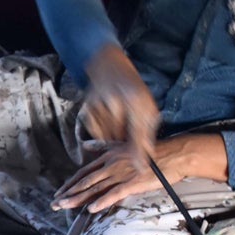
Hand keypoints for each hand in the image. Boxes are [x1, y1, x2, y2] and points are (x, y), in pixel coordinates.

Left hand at [52, 133, 229, 212]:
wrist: (174, 154)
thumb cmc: (151, 151)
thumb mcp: (123, 145)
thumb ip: (103, 146)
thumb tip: (85, 145)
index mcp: (109, 157)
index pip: (84, 172)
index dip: (70, 183)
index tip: (59, 192)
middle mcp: (111, 165)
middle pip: (85, 181)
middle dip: (68, 193)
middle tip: (54, 203)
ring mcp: (122, 173)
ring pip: (95, 188)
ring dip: (78, 198)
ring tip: (64, 206)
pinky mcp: (133, 182)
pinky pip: (115, 193)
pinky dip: (102, 201)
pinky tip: (91, 209)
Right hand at [79, 43, 159, 167]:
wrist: (109, 67)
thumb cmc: (132, 89)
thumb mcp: (147, 105)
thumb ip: (147, 131)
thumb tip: (147, 155)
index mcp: (136, 100)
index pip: (138, 131)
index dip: (139, 151)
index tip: (140, 167)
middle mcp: (116, 101)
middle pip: (120, 137)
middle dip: (125, 140)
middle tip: (129, 129)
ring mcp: (99, 104)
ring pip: (107, 136)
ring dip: (113, 135)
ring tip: (119, 119)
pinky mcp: (87, 107)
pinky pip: (96, 132)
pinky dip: (102, 130)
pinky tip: (107, 117)